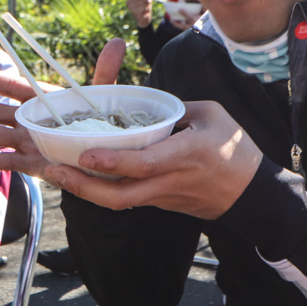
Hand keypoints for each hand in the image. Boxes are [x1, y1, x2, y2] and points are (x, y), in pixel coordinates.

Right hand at [0, 39, 127, 179]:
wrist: (106, 155)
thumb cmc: (100, 121)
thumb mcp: (102, 97)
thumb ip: (105, 73)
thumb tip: (118, 42)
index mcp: (43, 98)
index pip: (14, 85)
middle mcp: (31, 118)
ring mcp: (29, 141)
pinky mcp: (34, 162)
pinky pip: (12, 161)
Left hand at [44, 100, 261, 219]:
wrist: (253, 195)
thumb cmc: (235, 150)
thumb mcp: (213, 115)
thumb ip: (176, 108)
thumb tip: (145, 101)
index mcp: (185, 156)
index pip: (143, 165)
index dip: (113, 162)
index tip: (86, 155)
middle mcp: (170, 181)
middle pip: (120, 196)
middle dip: (83, 187)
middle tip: (53, 171)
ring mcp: (163, 197)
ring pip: (119, 201)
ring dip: (86, 191)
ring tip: (58, 174)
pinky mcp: (160, 204)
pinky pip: (127, 198)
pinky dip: (102, 190)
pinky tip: (82, 177)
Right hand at [127, 0, 152, 28]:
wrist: (144, 18)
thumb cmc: (143, 5)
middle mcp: (129, 3)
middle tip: (149, 0)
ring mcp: (131, 9)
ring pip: (141, 4)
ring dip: (147, 4)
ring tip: (148, 5)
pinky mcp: (136, 14)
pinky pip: (143, 10)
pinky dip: (147, 11)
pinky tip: (146, 12)